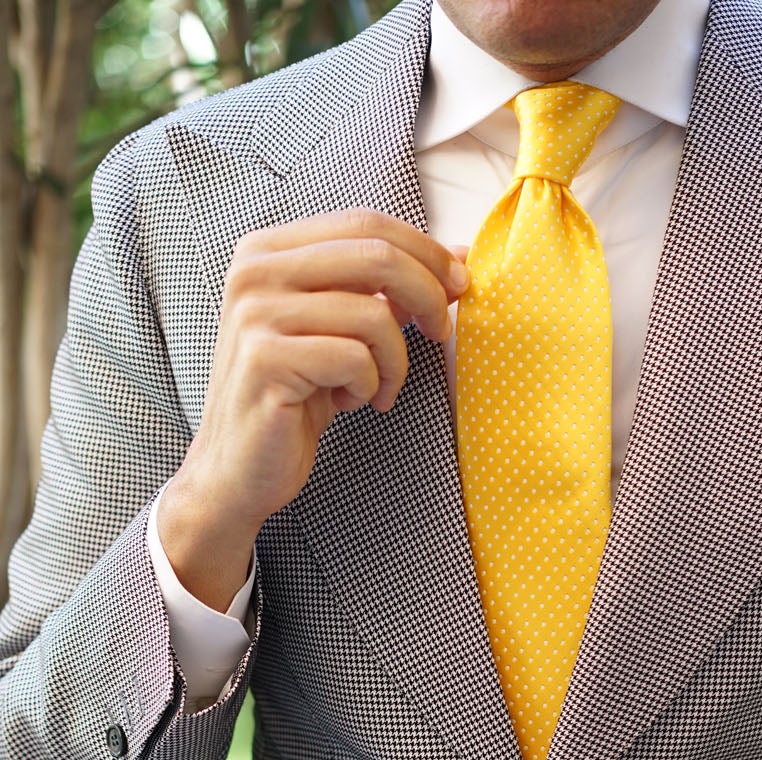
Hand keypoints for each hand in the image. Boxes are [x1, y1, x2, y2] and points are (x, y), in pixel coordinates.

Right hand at [158, 210, 469, 607]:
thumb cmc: (295, 399)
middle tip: (441, 331)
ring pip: (372, 315)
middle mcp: (255, 271)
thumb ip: (385, 291)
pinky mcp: (265, 359)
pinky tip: (351, 403)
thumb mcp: (341, 333)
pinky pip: (355, 359)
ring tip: (379, 389)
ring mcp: (255, 313)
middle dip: (428, 294)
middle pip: (376, 254)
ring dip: (396, 361)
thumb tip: (458, 257)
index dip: (423, 250)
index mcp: (268, 250)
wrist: (238, 469)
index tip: (458, 284)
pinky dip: (370, 387)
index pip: (365, 223)